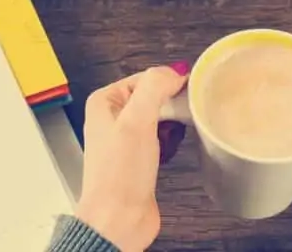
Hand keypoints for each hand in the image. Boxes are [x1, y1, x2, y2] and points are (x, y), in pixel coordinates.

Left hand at [75, 65, 188, 251]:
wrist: (118, 220)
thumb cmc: (118, 177)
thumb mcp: (137, 121)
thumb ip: (154, 88)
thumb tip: (173, 71)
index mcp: (104, 102)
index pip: (144, 77)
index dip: (167, 81)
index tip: (187, 88)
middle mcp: (112, 118)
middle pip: (153, 95)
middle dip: (172, 103)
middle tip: (186, 110)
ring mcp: (126, 139)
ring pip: (159, 117)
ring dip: (174, 122)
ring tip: (180, 129)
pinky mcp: (140, 158)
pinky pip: (162, 138)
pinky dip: (172, 140)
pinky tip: (175, 147)